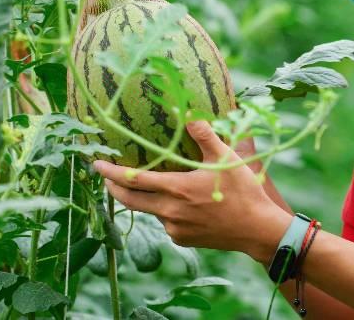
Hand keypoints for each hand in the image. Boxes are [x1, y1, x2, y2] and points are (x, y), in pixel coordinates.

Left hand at [92, 120, 291, 262]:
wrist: (257, 230)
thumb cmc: (243, 191)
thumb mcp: (226, 157)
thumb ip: (204, 135)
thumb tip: (188, 114)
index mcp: (176, 188)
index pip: (133, 179)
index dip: (111, 172)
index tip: (96, 164)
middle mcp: (170, 211)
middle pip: (130, 200)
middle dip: (114, 187)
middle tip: (104, 177)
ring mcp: (175, 229)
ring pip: (150, 211)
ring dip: (142, 199)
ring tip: (142, 186)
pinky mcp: (183, 240)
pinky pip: (167, 224)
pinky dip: (165, 212)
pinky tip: (179, 205)